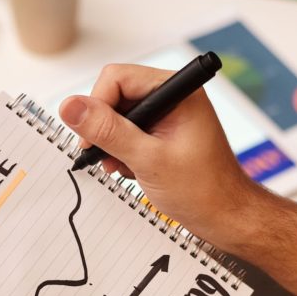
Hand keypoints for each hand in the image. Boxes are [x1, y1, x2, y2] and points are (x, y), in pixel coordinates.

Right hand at [58, 63, 268, 248]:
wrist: (226, 217)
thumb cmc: (202, 190)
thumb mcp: (148, 159)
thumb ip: (108, 131)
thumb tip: (70, 107)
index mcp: (178, 90)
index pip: (117, 78)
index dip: (96, 107)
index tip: (89, 140)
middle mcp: (173, 96)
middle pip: (116, 96)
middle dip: (105, 129)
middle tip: (105, 158)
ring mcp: (169, 115)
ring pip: (119, 117)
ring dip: (113, 144)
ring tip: (124, 169)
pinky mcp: (164, 133)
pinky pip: (130, 132)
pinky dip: (123, 152)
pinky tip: (132, 171)